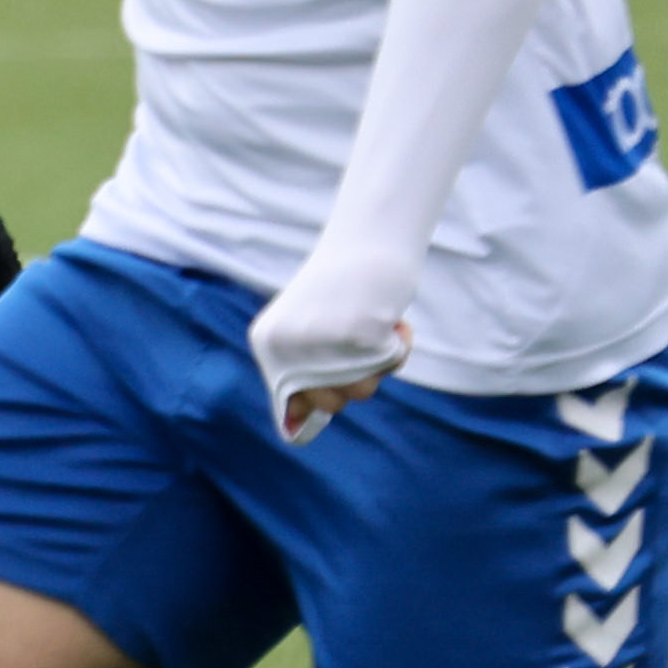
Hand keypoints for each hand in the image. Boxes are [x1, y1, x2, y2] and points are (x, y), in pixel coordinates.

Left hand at [248, 286, 407, 445]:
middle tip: (358, 340)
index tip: (334, 368)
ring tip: (376, 324)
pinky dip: (400, 343)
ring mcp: (322, 341)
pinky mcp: (360, 333)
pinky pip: (392, 363)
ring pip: (363, 389)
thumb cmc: (343, 286)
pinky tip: (394, 317)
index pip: (293, 406)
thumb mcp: (307, 331)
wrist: (368, 238)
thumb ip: (303, 374)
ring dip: (379, 363)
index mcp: (267, 343)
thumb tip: (296, 428)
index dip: (321, 397)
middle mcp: (287, 345)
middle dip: (356, 380)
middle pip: (333, 402)